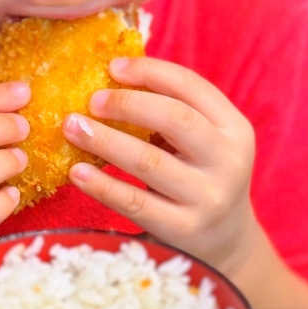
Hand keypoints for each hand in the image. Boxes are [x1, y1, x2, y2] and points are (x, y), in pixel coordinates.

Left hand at [63, 57, 258, 277]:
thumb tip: (112, 74)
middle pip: (174, 119)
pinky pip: (134, 203)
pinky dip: (102, 185)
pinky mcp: (184, 230)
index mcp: (234, 128)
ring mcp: (208, 198)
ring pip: (149, 161)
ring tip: (73, 128)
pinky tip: (76, 172)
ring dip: (104, 141)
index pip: (191, 87)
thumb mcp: (204, 140)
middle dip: (127, 104)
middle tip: (91, 101)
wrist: (226, 241)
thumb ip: (171, 109)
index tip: (112, 68)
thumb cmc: (200, 174)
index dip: (150, 71)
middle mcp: (228, 161)